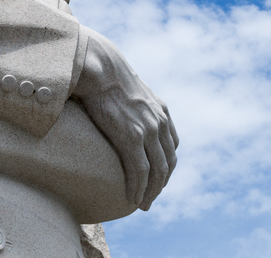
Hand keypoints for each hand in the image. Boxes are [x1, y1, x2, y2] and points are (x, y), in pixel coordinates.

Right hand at [72, 27, 178, 210]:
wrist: (99, 66)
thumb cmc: (104, 73)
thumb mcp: (126, 86)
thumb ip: (129, 101)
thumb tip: (112, 104)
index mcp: (160, 111)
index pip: (171, 146)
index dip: (166, 165)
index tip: (155, 178)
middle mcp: (160, 122)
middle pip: (168, 163)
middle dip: (161, 184)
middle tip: (150, 198)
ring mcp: (148, 130)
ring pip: (157, 171)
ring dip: (152, 192)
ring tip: (143, 204)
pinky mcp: (132, 137)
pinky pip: (140, 171)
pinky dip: (139, 188)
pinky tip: (133, 198)